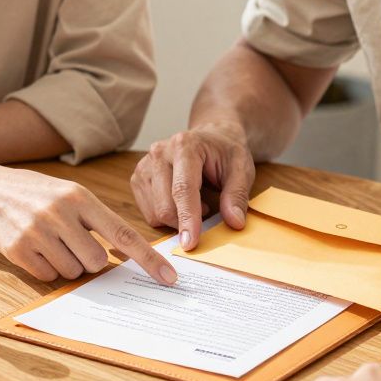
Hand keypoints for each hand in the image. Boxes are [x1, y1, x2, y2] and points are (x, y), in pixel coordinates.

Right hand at [0, 164, 176, 284]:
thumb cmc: (36, 193)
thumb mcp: (70, 194)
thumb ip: (97, 219)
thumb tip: (127, 253)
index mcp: (81, 198)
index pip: (123, 234)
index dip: (148, 259)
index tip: (168, 278)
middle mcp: (61, 213)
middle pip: (97, 262)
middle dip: (90, 261)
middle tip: (72, 243)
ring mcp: (38, 232)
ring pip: (73, 272)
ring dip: (66, 264)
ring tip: (49, 242)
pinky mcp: (18, 249)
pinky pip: (48, 276)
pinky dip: (45, 268)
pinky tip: (34, 247)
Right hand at [130, 122, 255, 249]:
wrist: (211, 137)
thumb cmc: (226, 153)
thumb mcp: (242, 169)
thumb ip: (237, 195)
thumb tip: (235, 222)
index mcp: (184, 146)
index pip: (182, 189)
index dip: (187, 218)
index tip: (190, 243)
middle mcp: (159, 152)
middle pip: (164, 205)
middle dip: (185, 222)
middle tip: (208, 211)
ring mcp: (145, 165)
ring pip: (154, 212)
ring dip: (177, 219)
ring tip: (196, 202)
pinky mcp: (138, 178)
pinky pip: (148, 212)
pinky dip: (166, 216)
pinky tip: (180, 202)